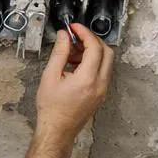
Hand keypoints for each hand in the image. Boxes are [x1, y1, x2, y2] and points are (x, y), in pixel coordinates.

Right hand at [35, 22, 111, 141]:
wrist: (57, 130)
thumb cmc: (52, 109)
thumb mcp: (50, 76)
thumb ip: (59, 53)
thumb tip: (64, 36)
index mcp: (88, 79)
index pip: (94, 47)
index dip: (85, 33)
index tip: (75, 28)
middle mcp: (100, 84)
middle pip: (107, 52)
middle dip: (92, 40)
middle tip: (76, 37)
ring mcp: (102, 90)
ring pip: (106, 62)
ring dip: (92, 52)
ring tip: (71, 54)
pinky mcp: (101, 94)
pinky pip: (102, 72)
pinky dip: (93, 63)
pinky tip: (75, 66)